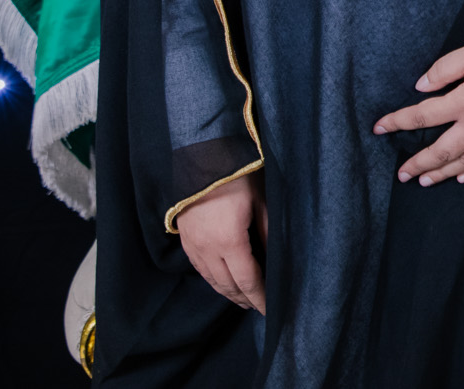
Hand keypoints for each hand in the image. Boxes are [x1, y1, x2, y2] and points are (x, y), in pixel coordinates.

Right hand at [176, 171, 266, 312]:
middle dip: (245, 299)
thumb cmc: (236, 173)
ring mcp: (193, 246)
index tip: (270, 308)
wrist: (199, 156)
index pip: (248, 280)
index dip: (260, 297)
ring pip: (212, 280)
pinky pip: (200, 269)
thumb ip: (269, 231)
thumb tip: (278, 257)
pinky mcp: (184, 239)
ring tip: (243, 299)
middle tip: (259, 307)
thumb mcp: (260, 200)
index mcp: (230, 241)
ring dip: (229, 292)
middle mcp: (208, 249)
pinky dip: (213, 280)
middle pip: (229, 285)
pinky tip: (222, 281)